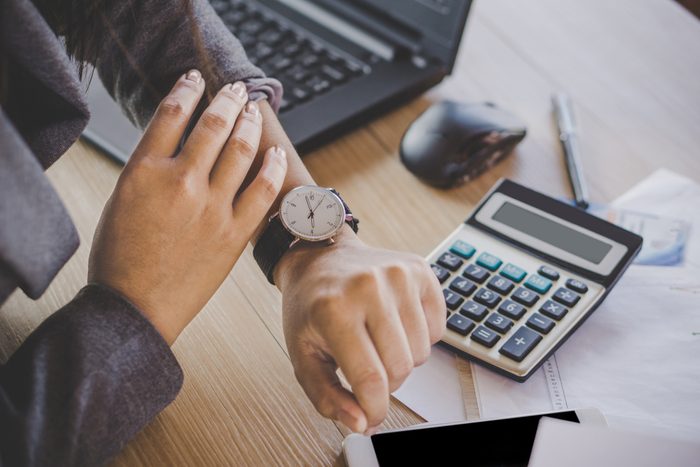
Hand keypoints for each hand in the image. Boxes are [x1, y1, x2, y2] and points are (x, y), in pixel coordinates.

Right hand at [89, 70, 286, 343]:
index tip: (195, 80)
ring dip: (249, 123)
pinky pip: (262, 190)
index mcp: (143, 171)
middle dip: (225, 99)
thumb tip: (177, 146)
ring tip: (252, 110)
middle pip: (212, 125)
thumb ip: (149, 169)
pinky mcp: (234, 233)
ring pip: (240, 150)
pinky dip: (272, 167)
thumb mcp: (120, 201)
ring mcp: (211, 207)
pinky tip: (276, 152)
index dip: (186, 90)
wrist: (134, 308)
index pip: (171, 114)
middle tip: (233, 89)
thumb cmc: (120, 259)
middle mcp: (180, 182)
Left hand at [276, 229, 445, 432]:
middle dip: (386, 383)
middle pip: (401, 369)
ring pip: (422, 353)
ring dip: (402, 359)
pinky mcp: (420, 270)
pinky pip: (438, 329)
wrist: (321, 258)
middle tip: (366, 366)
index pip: (370, 379)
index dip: (374, 409)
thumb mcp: (303, 356)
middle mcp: (369, 287)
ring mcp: (398, 274)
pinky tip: (395, 323)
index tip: (371, 417)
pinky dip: (420, 337)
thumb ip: (327, 397)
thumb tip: (362, 423)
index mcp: (333, 309)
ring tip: (378, 341)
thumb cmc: (310, 308)